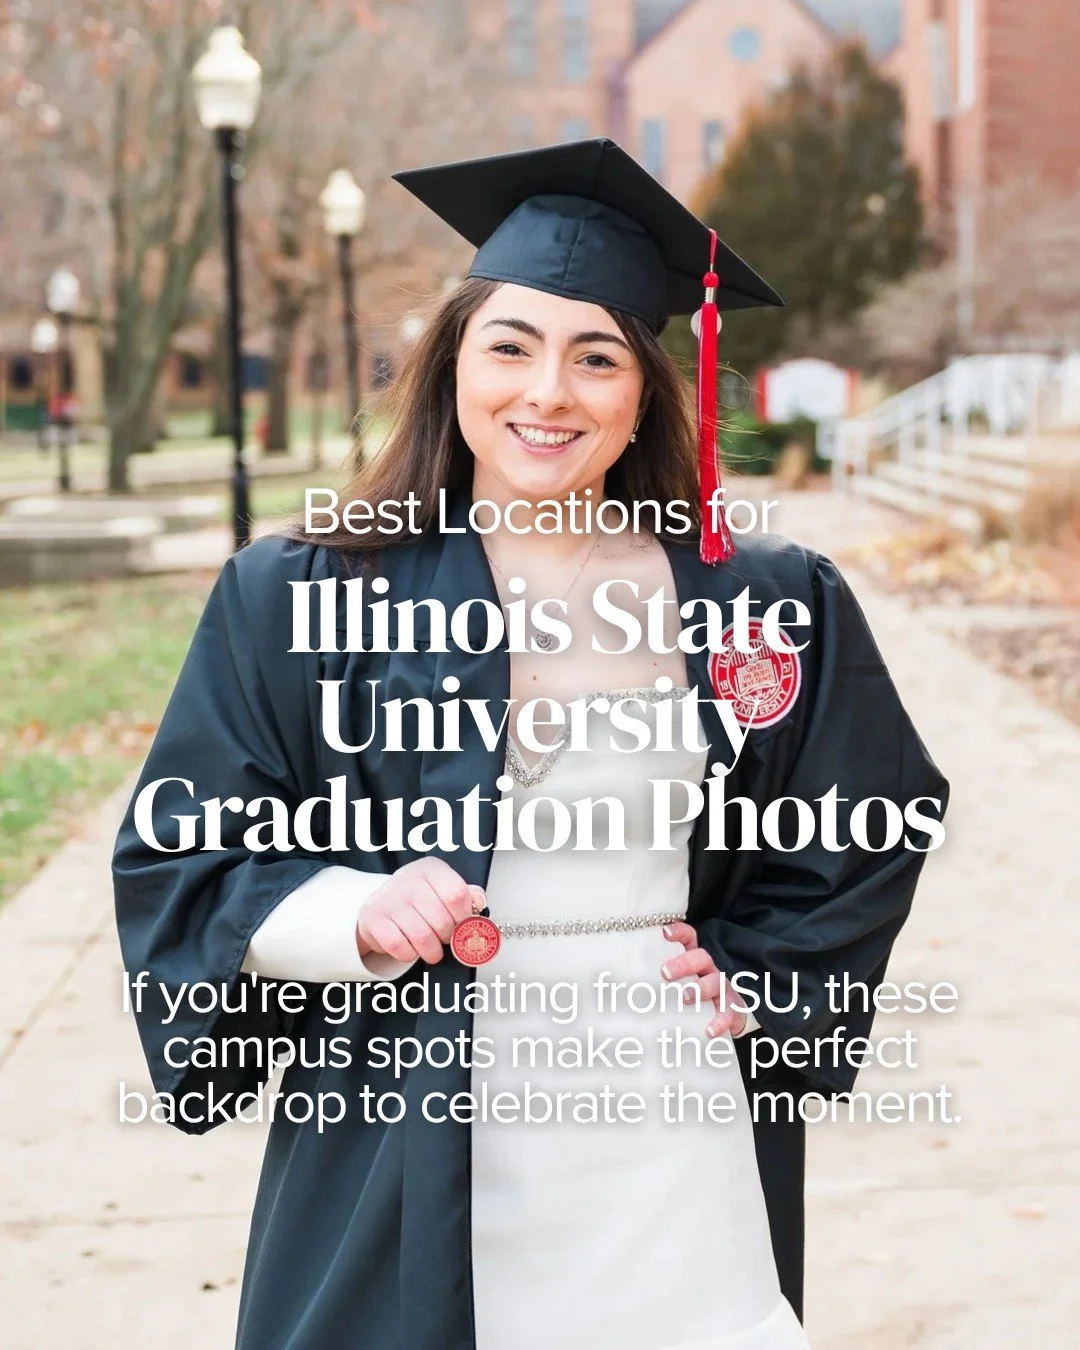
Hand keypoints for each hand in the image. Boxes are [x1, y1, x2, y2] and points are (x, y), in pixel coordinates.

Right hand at [355, 859, 483, 965]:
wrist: (381, 905)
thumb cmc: (419, 900)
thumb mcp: (444, 890)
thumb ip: (467, 896)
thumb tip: (478, 903)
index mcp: (431, 869)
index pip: (457, 894)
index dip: (465, 917)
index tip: (463, 924)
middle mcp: (409, 879)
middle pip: (442, 921)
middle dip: (448, 937)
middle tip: (444, 937)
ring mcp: (389, 898)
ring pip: (422, 938)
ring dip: (432, 951)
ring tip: (431, 948)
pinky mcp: (373, 918)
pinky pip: (400, 947)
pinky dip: (409, 955)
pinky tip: (410, 948)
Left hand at [660, 921, 746, 1039]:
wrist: (730, 1014)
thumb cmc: (694, 995)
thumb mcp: (678, 982)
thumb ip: (655, 979)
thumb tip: (617, 986)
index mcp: (694, 958)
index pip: (689, 938)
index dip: (679, 932)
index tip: (665, 932)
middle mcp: (709, 969)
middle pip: (700, 957)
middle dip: (683, 964)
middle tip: (665, 973)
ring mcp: (722, 988)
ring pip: (715, 982)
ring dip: (699, 988)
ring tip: (685, 997)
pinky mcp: (731, 1008)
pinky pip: (727, 1013)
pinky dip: (719, 1022)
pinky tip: (708, 1031)